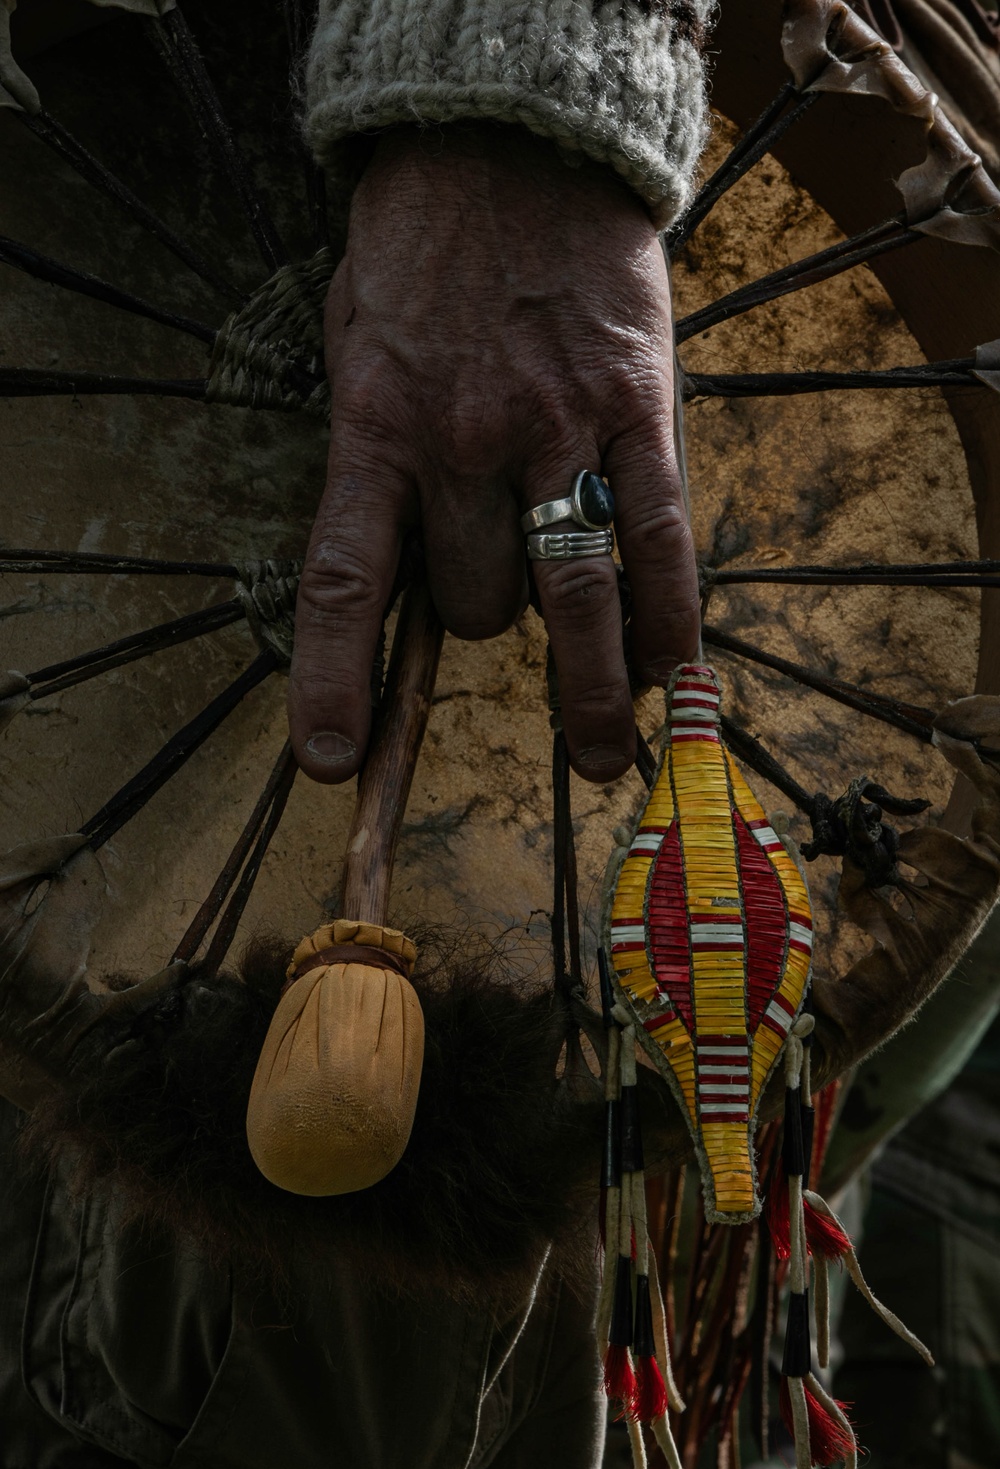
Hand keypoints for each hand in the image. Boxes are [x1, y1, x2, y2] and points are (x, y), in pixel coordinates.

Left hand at [288, 122, 698, 782]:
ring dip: (587, 687)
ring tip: (603, 749)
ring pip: (570, 600)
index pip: (345, 584)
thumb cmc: (421, 246)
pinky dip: (668, 621)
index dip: (335, 683)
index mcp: (376, 427)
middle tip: (500, 603)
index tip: (331, 763)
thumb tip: (397, 572)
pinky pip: (660, 544)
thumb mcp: (356, 344)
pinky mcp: (638, 411)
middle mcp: (463, 443)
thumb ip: (373, 458)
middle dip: (483, 623)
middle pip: (474, 605)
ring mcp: (556, 430)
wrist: (514, 133)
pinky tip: (670, 672)